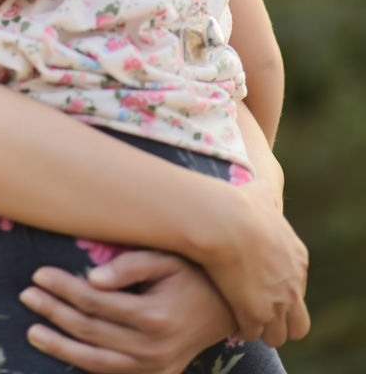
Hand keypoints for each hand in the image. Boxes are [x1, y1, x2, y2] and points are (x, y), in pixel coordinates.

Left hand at [19, 252, 231, 373]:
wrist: (229, 307)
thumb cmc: (193, 272)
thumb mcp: (166, 258)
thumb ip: (130, 266)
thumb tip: (92, 278)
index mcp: (153, 316)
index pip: (94, 303)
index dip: (63, 288)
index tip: (38, 273)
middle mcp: (153, 349)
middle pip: (90, 332)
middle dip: (54, 313)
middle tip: (26, 296)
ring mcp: (155, 368)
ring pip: (97, 362)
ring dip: (61, 347)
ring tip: (33, 332)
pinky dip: (87, 366)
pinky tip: (66, 354)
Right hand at [203, 178, 308, 345]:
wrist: (225, 221)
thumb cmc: (240, 204)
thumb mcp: (262, 193)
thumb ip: (266, 194)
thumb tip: (260, 187)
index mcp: (298, 260)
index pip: (298, 290)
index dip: (279, 292)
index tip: (261, 289)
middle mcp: (293, 286)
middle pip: (298, 324)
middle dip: (280, 321)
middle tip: (257, 312)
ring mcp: (276, 303)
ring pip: (277, 336)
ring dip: (261, 329)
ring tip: (242, 318)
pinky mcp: (255, 314)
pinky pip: (250, 334)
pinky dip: (241, 329)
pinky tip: (229, 318)